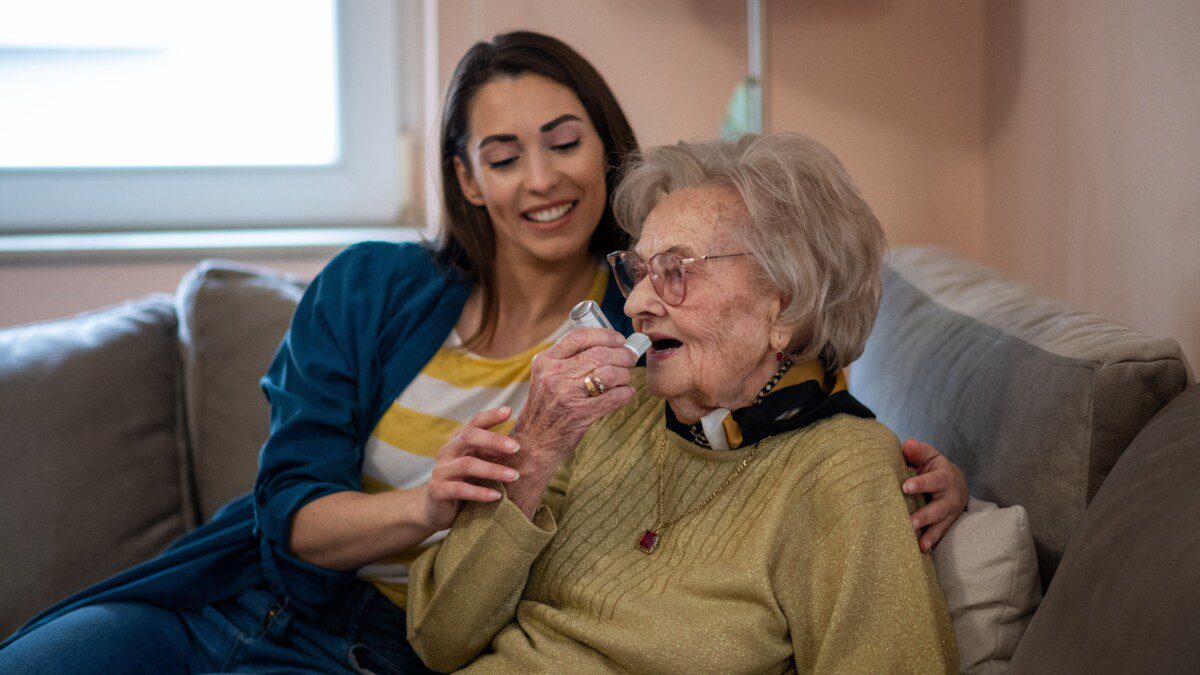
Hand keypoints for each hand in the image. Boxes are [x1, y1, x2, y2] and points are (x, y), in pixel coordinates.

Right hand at [423, 406, 521, 530]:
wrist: (436, 509)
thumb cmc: (465, 481)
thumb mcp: (478, 463)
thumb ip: (492, 452)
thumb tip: (522, 445)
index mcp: (459, 440)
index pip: (475, 423)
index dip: (491, 416)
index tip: (509, 411)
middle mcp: (448, 451)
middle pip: (469, 437)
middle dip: (494, 440)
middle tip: (516, 447)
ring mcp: (441, 470)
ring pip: (467, 464)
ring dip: (493, 470)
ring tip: (514, 476)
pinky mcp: (438, 490)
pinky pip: (460, 489)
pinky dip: (480, 492)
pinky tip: (496, 496)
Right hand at [506, 327, 637, 514]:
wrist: (535, 441)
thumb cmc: (546, 406)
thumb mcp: (546, 376)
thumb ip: (566, 359)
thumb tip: (605, 344)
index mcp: (546, 361)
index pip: (579, 337)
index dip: (604, 335)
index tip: (618, 339)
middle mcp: (554, 375)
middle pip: (599, 354)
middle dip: (622, 354)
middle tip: (630, 358)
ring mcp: (567, 395)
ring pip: (609, 374)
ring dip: (624, 375)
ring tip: (625, 378)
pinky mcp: (580, 414)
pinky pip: (613, 398)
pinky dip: (625, 393)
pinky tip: (626, 393)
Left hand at [901, 438, 967, 551]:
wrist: (955, 483)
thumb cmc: (933, 467)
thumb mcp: (928, 455)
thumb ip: (918, 451)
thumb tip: (908, 444)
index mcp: (944, 477)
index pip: (934, 480)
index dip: (921, 483)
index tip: (905, 487)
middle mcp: (950, 497)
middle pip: (939, 507)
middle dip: (925, 515)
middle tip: (910, 522)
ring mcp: (949, 513)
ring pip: (941, 524)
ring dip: (930, 535)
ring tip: (919, 544)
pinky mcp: (946, 524)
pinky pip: (940, 535)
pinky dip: (932, 543)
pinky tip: (921, 551)